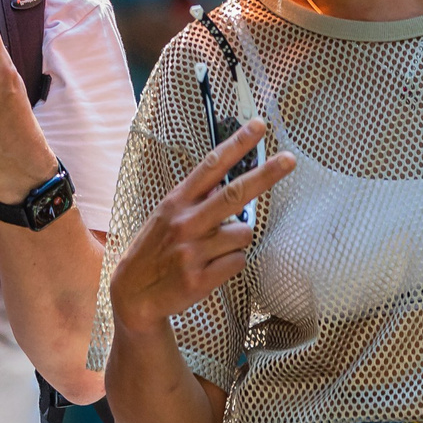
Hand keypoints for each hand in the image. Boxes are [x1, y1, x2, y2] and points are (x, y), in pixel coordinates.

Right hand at [108, 122, 295, 332]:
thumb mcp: (165, 216)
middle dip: (265, 175)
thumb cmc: (155, 251)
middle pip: (234, 194)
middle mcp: (185, 223)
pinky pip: (238, 262)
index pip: (210, 167)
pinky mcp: (200, 279)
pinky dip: (231, 264)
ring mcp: (192, 251)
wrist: (133, 295)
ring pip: (243, 234)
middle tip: (290, 160)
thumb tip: (226, 183)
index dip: (236, 144)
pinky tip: (211, 268)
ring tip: (214, 250)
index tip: (258, 126)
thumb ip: (195, 200)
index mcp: (176, 203)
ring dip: (237, 240)